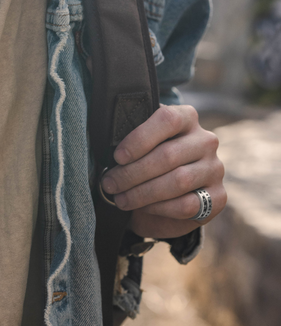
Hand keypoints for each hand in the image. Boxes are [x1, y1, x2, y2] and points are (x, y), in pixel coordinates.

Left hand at [101, 105, 225, 238]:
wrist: (167, 194)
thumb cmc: (145, 160)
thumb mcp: (138, 145)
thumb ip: (130, 139)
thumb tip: (107, 146)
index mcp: (186, 117)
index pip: (167, 120)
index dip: (140, 138)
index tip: (117, 157)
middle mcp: (205, 140)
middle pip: (168, 155)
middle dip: (132, 173)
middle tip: (109, 183)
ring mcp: (215, 168)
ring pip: (177, 181)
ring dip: (142, 193)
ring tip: (120, 198)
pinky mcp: (219, 196)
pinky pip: (187, 204)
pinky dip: (159, 208)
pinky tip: (142, 207)